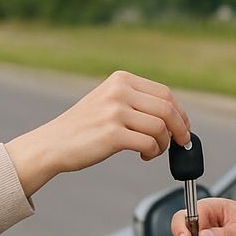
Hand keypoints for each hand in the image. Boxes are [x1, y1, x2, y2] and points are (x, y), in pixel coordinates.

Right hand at [6, 71, 189, 197]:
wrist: (52, 144)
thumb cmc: (83, 127)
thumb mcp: (108, 101)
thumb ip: (136, 102)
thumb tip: (174, 116)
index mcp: (121, 80)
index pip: (165, 93)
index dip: (180, 112)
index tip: (183, 127)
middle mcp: (119, 91)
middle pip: (167, 108)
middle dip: (180, 129)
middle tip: (180, 143)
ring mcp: (115, 112)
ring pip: (161, 127)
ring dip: (163, 144)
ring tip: (152, 151)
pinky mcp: (112, 135)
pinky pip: (149, 143)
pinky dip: (153, 152)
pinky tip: (143, 155)